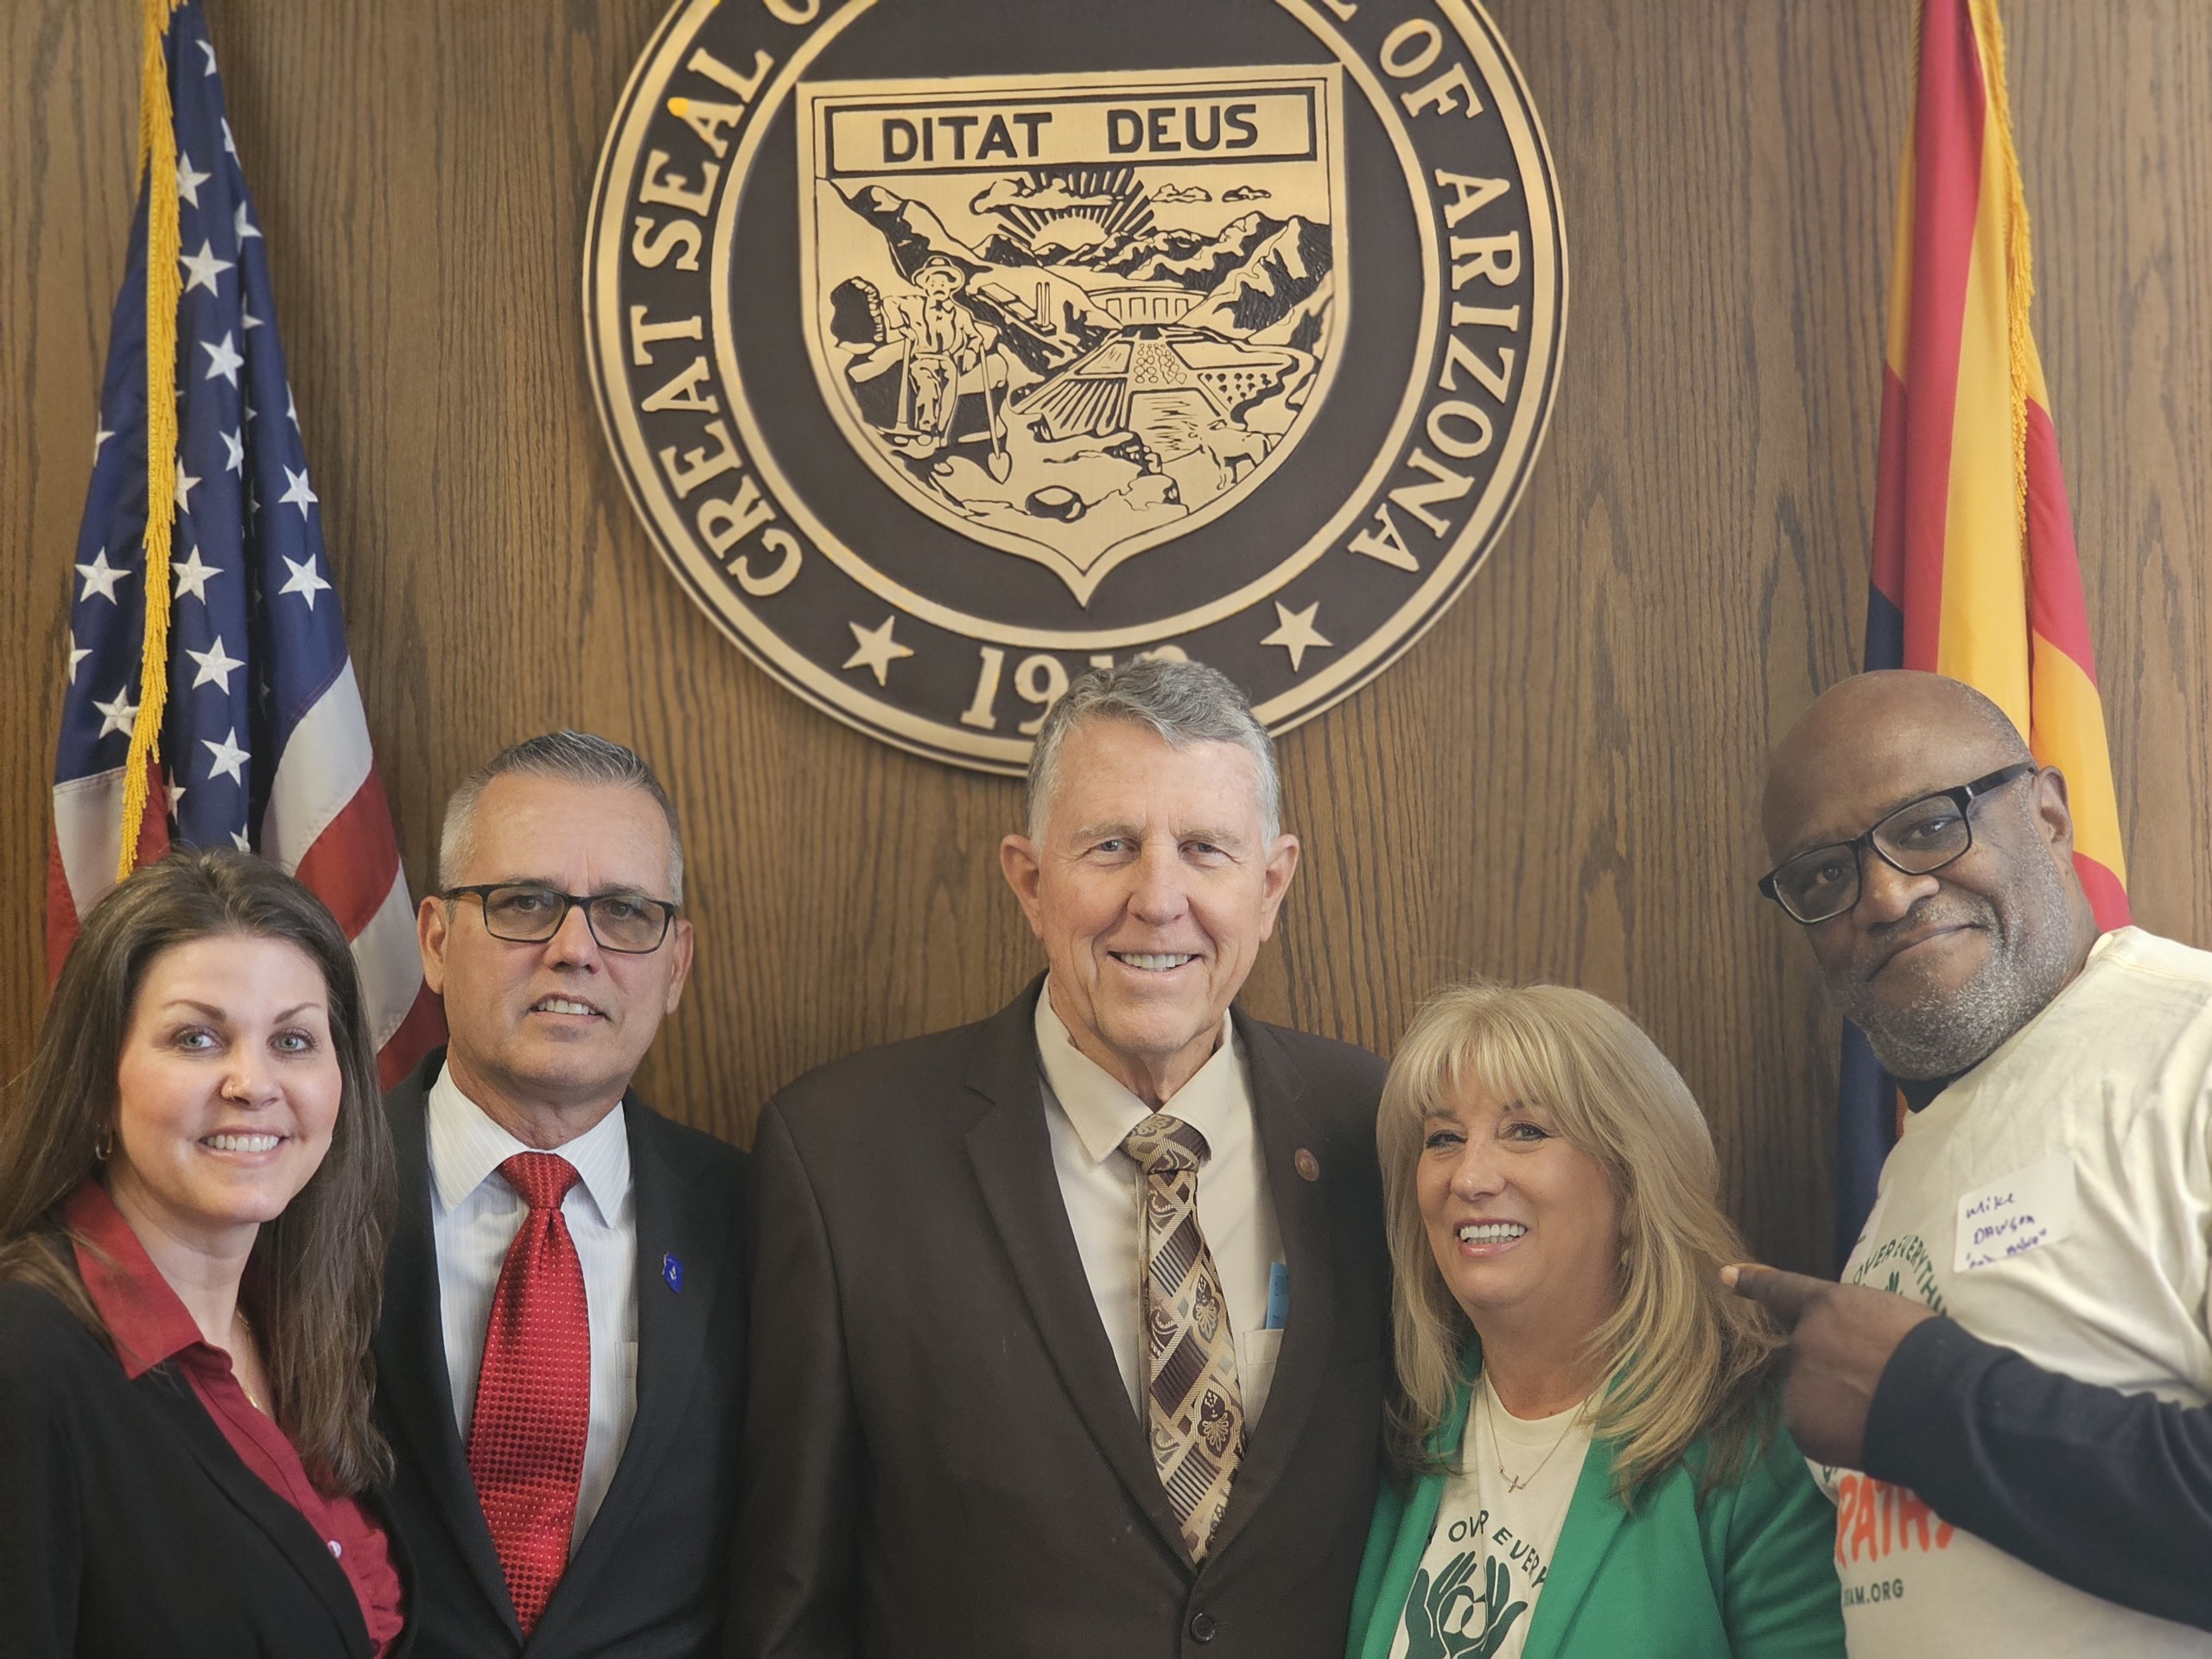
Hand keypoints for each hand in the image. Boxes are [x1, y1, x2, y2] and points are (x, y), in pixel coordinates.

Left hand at [1723, 1262, 1936, 1467]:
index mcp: (1828, 1306)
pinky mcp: (1802, 1425)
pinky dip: (1838, 1436)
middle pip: (1808, 1357)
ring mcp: (1798, 1383)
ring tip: (1880, 1412)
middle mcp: (1802, 1341)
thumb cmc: (1934, 1355)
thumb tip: (1851, 1352)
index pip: (1784, 1291)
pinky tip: (1870, 1434)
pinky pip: (1817, 1430)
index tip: (1725, 1277)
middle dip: (1834, 1371)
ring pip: (1812, 1396)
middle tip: (1878, 1386)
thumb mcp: (1894, 1317)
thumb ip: (1857, 1327)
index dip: (1754, 1283)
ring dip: (1836, 1405)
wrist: (1941, 1404)